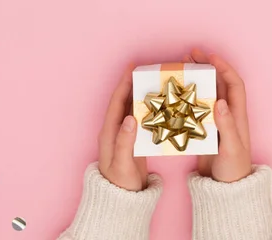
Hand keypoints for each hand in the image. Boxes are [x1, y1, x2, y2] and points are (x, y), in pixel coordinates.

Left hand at [98, 65, 147, 190]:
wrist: (122, 202)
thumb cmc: (119, 184)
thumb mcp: (122, 163)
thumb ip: (125, 141)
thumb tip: (130, 117)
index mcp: (110, 132)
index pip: (117, 102)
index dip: (124, 84)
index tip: (132, 68)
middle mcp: (116, 130)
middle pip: (125, 101)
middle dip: (135, 84)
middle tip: (148, 71)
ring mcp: (125, 136)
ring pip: (134, 109)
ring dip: (143, 95)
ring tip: (156, 83)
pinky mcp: (135, 142)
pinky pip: (142, 120)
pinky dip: (150, 110)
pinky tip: (161, 106)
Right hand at [183, 49, 251, 182]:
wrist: (226, 191)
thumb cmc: (233, 171)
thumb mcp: (231, 149)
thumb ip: (227, 126)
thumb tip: (220, 101)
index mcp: (237, 115)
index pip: (234, 84)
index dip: (224, 68)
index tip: (210, 57)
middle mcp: (228, 115)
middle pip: (219, 84)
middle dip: (206, 67)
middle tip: (189, 55)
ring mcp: (216, 122)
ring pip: (206, 93)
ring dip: (196, 79)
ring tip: (181, 68)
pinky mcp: (205, 130)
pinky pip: (196, 108)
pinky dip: (187, 98)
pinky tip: (174, 94)